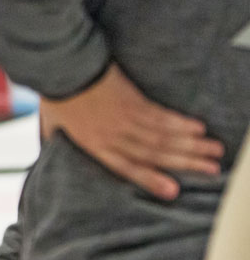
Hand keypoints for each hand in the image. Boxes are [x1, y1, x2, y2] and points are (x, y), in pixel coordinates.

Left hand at [39, 64, 223, 199]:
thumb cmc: (55, 96)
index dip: (151, 180)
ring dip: (191, 144)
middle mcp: (114, 135)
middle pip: (155, 153)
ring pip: (163, 135)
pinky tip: (197, 128)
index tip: (173, 191)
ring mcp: (125, 117)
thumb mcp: (50, 126)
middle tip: (212, 170)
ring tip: (213, 151)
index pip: (127, 168)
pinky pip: (161, 114)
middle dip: (186, 162)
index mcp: (94, 145)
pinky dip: (180, 122)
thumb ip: (54, 143)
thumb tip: (46, 155)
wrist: (63, 68)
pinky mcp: (133, 99)